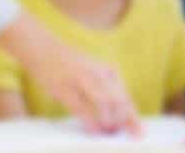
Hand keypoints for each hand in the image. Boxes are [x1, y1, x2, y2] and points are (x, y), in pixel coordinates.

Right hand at [0, 13, 141, 135]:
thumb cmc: (70, 66)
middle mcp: (99, 74)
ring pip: (105, 105)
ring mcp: (82, 80)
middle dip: (122, 122)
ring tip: (106, 131)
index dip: (133, 119)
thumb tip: (116, 120)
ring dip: (108, 122)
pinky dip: (91, 122)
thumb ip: (105, 93)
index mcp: (108, 72)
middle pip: (120, 102)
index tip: (140, 134)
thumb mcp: (92, 74)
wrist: (44, 49)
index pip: (126, 99)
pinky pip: (82, 109)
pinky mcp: (65, 88)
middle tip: (117, 133)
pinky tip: (94, 130)